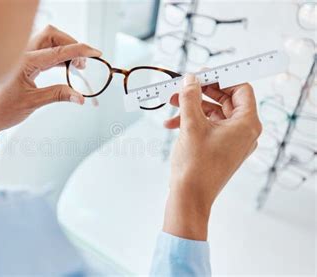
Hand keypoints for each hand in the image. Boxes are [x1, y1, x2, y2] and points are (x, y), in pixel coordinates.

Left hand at [0, 25, 100, 142]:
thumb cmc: (2, 109)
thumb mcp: (32, 103)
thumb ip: (58, 95)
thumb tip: (80, 97)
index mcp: (24, 62)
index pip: (57, 51)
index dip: (80, 50)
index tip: (95, 53)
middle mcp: (22, 54)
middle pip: (52, 35)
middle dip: (71, 45)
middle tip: (82, 64)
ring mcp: (22, 56)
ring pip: (48, 41)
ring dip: (65, 49)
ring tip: (76, 67)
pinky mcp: (23, 61)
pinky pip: (43, 51)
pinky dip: (57, 56)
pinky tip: (65, 67)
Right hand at [163, 74, 261, 240]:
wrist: (190, 197)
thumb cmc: (196, 166)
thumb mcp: (191, 125)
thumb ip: (191, 98)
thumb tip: (190, 80)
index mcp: (247, 124)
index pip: (241, 89)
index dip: (221, 78)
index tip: (201, 75)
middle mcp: (244, 131)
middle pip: (225, 100)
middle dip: (201, 93)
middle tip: (182, 87)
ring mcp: (232, 141)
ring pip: (213, 113)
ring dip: (192, 107)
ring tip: (171, 104)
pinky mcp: (220, 149)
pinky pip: (208, 127)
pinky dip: (191, 122)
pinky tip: (171, 124)